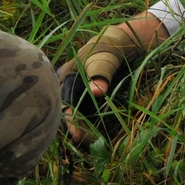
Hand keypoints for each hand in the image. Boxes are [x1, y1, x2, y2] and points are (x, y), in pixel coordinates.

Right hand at [59, 13, 167, 143]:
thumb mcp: (105, 59)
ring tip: (90, 142)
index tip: (78, 135)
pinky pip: (86, 111)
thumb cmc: (109, 48)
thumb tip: (98, 91)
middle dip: (76, 126)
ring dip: (83, 126)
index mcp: (67, 74)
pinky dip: (89, 122)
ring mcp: (79, 90)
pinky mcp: (89, 95)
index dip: (70, 119)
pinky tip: (94, 134)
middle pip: (69, 109)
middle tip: (85, 142)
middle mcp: (69, 84)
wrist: (120, 42)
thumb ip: (101, 74)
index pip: (65, 100)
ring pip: (77, 112)